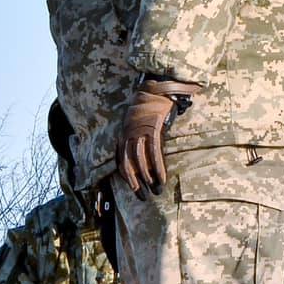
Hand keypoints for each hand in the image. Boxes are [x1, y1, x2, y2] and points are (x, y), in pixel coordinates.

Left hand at [115, 80, 200, 198]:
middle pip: (129, 164)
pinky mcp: (153, 128)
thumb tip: (142, 156)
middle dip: (136, 183)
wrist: (157, 87)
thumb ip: (137, 137)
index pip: (121, 160)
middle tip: (143, 197)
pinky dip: (158, 167)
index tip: (135, 190)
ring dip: (148, 178)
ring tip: (155, 191)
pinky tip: (162, 178)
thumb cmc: (149, 105)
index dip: (128, 177)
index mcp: (123, 133)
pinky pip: (154, 152)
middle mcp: (128, 133)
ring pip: (141, 160)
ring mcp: (140, 131)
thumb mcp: (137, 121)